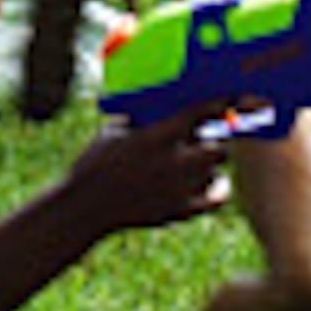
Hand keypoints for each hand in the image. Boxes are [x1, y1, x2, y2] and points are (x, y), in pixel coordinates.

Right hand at [66, 101, 238, 232]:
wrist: (83, 209)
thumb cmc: (95, 164)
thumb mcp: (115, 132)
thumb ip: (146, 118)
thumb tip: (170, 101)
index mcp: (157, 136)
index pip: (202, 111)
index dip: (219, 103)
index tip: (227, 99)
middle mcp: (175, 161)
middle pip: (219, 143)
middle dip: (216, 138)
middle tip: (208, 135)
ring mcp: (180, 188)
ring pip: (216, 167)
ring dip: (210, 161)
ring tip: (197, 157)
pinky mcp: (181, 210)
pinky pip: (218, 197)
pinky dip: (219, 188)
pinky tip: (214, 180)